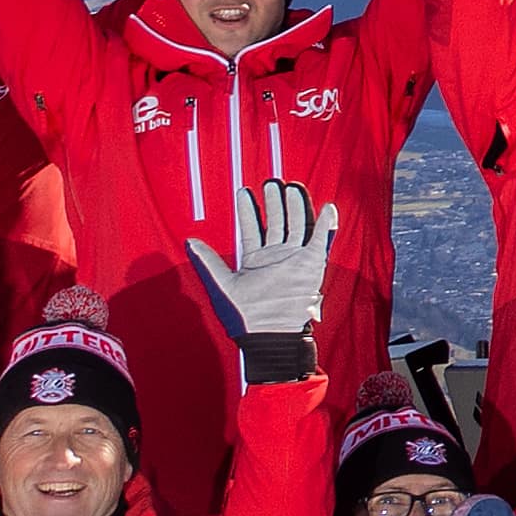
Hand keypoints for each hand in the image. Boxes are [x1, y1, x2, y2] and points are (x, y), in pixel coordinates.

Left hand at [199, 182, 335, 346]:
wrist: (270, 333)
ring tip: (292, 187)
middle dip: (273, 202)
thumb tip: (189, 241)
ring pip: (296, 225)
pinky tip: (326, 206)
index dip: (247, 209)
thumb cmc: (244, 316)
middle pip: (276, 222)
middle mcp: (275, 257)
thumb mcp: (221, 284)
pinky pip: (320, 239)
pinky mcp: (312, 263)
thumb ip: (207, 261)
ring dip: (296, 206)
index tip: (243, 191)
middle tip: (271, 183)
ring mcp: (294, 259)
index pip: (251, 228)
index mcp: (255, 260)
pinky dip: (324, 223)